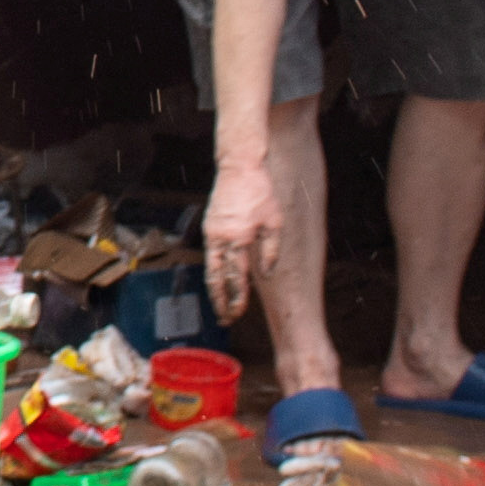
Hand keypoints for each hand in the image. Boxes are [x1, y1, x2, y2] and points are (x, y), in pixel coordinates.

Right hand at [201, 146, 278, 321]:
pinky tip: (218, 277)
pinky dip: (213, 269)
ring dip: (214, 288)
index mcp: (240, 240)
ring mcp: (212, 232)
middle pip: (217, 278)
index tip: (237, 313)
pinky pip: (210, 253)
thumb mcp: (275, 222)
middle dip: (220, 301)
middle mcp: (221, 239)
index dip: (237, 298)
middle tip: (223, 318)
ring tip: (217, 304)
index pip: (237, 278)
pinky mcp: (209, 226)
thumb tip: (266, 273)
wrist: (239, 167)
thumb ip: (271, 250)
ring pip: (210, 268)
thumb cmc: (260, 192)